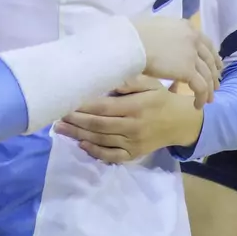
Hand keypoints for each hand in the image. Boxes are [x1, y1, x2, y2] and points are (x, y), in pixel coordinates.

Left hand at [54, 83, 203, 163]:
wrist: (180, 122)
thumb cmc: (160, 98)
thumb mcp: (149, 83)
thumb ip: (128, 81)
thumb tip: (105, 79)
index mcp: (136, 107)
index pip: (103, 108)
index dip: (83, 106)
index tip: (66, 101)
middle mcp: (133, 126)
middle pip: (98, 125)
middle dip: (75, 121)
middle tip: (56, 115)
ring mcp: (133, 143)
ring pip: (101, 140)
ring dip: (78, 135)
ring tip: (60, 129)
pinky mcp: (134, 154)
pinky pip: (112, 156)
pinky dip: (95, 152)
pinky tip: (81, 145)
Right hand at [133, 17, 220, 108]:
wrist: (132, 42)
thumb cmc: (136, 35)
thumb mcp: (158, 28)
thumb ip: (170, 35)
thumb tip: (168, 43)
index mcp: (187, 27)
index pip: (206, 44)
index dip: (213, 57)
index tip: (216, 66)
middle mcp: (194, 40)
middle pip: (210, 61)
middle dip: (214, 74)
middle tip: (215, 85)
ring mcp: (192, 55)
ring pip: (207, 76)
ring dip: (209, 89)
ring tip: (208, 99)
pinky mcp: (188, 71)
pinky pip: (200, 87)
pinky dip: (201, 97)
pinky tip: (197, 104)